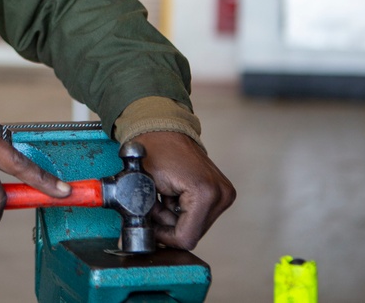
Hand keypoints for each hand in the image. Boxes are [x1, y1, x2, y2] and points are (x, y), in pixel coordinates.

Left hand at [131, 131, 235, 250]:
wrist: (162, 126)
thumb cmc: (152, 149)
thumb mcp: (144, 184)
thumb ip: (144, 214)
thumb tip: (140, 238)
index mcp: (206, 194)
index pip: (186, 237)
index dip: (165, 236)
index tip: (151, 225)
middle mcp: (221, 195)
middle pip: (192, 233)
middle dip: (169, 223)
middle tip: (155, 202)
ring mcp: (224, 194)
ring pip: (195, 225)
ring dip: (174, 216)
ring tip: (163, 194)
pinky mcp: (221, 192)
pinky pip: (199, 214)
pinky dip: (182, 209)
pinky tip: (172, 193)